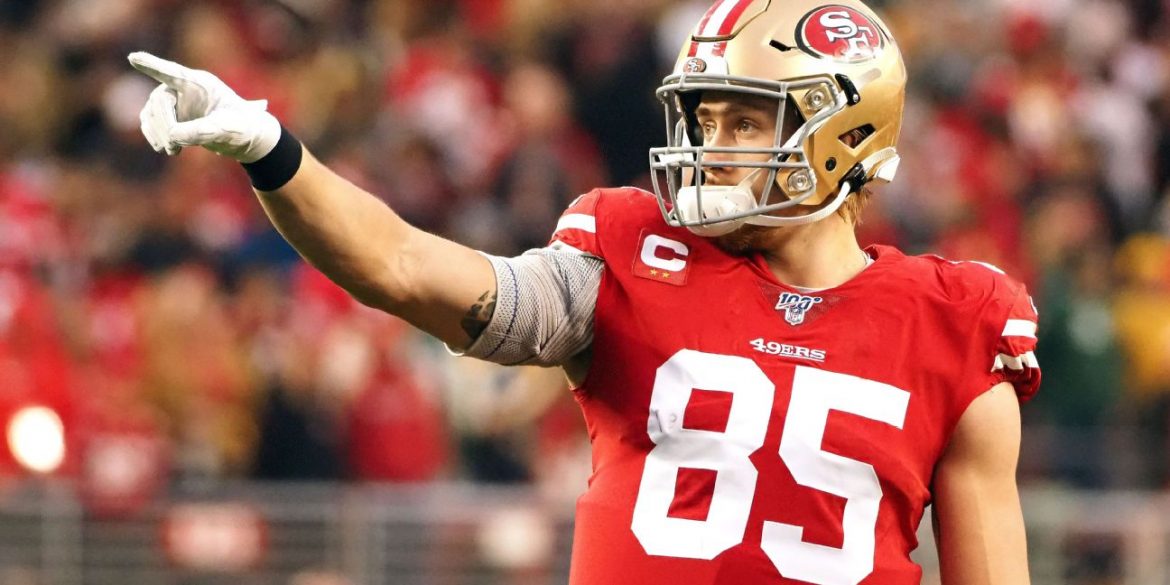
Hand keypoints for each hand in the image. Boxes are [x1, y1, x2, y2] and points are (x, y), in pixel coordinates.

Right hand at [128, 51, 280, 162]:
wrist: (243, 136)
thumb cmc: (240, 127)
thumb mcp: (226, 130)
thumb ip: (202, 130)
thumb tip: (173, 135)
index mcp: (200, 84)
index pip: (173, 72)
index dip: (152, 66)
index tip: (133, 58)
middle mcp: (183, 87)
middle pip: (160, 100)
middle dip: (164, 124)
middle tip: (173, 146)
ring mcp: (174, 100)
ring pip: (152, 112)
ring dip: (158, 133)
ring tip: (171, 151)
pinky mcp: (169, 115)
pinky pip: (150, 122)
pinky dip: (154, 136)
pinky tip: (166, 148)